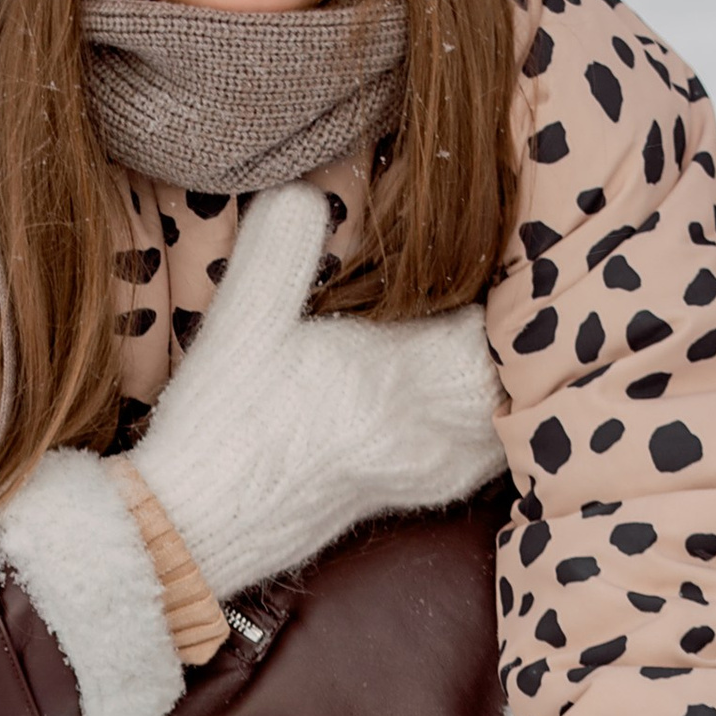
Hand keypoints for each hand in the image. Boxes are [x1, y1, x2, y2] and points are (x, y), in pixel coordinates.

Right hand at [130, 183, 502, 604]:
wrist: (192, 526)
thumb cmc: (216, 426)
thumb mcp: (239, 323)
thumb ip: (279, 249)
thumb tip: (306, 188)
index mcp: (390, 381)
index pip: (492, 333)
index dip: (514, 294)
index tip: (511, 253)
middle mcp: (421, 432)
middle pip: (514, 379)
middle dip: (524, 334)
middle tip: (521, 287)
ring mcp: (421, 470)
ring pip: (507, 422)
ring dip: (515, 380)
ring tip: (510, 335)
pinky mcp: (408, 496)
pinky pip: (484, 456)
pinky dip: (497, 422)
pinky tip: (480, 399)